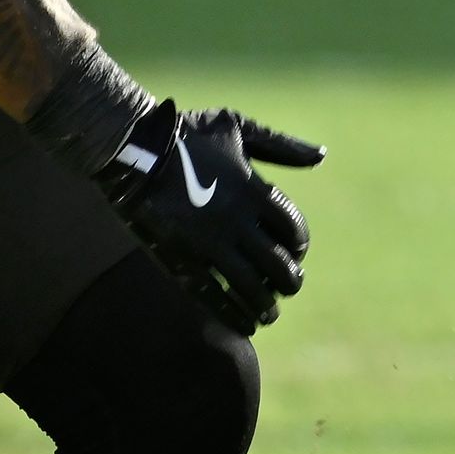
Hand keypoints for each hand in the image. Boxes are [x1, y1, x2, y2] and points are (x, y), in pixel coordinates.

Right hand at [96, 102, 321, 335]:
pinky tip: (244, 325)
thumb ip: (280, 145)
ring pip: (251, 288)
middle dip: (289, 281)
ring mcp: (210, 243)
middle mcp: (238, 220)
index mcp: (255, 190)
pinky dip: (234, 316)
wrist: (133, 147)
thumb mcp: (238, 128)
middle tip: (288, 287)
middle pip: (279, 264)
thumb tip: (321, 155)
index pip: (293, 229)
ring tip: (269, 315)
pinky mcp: (183, 261)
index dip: (299, 245)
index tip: (296, 251)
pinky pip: (216, 298)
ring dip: (266, 306)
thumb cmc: (187, 133)